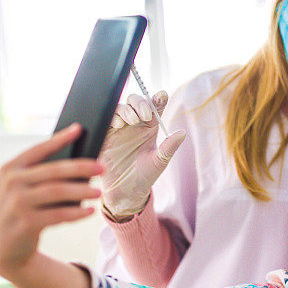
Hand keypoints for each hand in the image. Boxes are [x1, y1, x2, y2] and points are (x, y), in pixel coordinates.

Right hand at [0, 123, 103, 276]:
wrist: (2, 247)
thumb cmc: (20, 211)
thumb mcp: (21, 190)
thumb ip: (41, 176)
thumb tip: (80, 167)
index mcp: (10, 169)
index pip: (39, 149)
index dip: (59, 138)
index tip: (79, 129)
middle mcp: (11, 183)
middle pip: (54, 170)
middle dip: (81, 167)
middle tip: (102, 168)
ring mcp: (16, 203)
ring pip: (58, 192)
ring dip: (82, 191)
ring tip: (99, 192)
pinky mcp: (25, 223)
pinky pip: (58, 215)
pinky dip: (76, 213)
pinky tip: (90, 211)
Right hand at [99, 92, 185, 220]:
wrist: (126, 191)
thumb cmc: (145, 176)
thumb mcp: (159, 161)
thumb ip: (169, 147)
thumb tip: (182, 133)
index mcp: (149, 127)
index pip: (155, 107)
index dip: (158, 99)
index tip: (162, 96)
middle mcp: (134, 124)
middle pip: (135, 102)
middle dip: (140, 103)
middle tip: (145, 115)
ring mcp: (119, 128)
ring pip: (121, 107)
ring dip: (126, 110)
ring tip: (131, 121)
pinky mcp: (105, 134)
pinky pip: (106, 119)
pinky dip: (112, 117)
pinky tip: (118, 124)